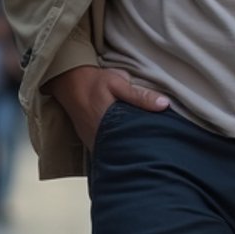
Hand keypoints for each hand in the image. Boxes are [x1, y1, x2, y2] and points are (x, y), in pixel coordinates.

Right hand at [44, 65, 168, 149]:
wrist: (69, 80)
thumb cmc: (95, 81)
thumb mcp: (119, 83)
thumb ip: (140, 95)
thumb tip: (165, 104)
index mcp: (106, 124)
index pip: (131, 145)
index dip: (145, 149)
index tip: (159, 150)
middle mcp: (97, 137)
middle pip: (123, 152)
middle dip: (138, 153)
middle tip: (156, 151)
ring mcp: (91, 141)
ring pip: (113, 152)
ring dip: (126, 151)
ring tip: (145, 151)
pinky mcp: (89, 141)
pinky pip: (105, 149)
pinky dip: (116, 148)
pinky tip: (127, 144)